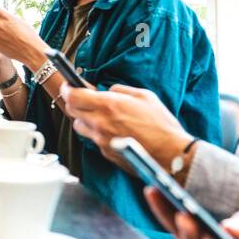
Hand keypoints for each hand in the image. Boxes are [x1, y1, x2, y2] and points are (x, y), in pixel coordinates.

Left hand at [61, 83, 192, 172]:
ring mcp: (101, 140)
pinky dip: (97, 133)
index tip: (68, 85)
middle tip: (81, 98)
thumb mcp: (145, 96)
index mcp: (108, 105)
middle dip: (74, 102)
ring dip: (84, 119)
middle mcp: (100, 123)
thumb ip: (122, 90)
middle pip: (72, 111)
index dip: (68, 89)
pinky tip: (111, 130)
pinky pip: (93, 139)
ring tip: (97, 115)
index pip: (74, 96)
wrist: (169, 154)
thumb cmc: (161, 124)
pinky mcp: (105, 153)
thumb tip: (110, 90)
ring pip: (79, 127)